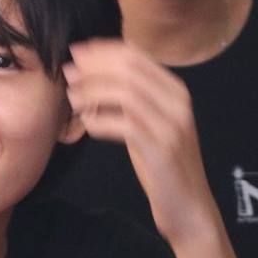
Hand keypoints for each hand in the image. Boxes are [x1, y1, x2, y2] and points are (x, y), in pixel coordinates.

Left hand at [64, 39, 216, 246]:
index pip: (136, 55)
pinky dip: (100, 120)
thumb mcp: (151, 124)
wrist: (189, 207)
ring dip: (92, 91)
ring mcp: (172, 125)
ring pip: (126, 92)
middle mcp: (178, 102)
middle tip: (68, 72)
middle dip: (94, 66)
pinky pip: (125, 125)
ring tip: (72, 98)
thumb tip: (94, 75)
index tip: (77, 52)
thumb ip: (133, 100)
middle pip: (129, 68)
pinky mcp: (161, 149)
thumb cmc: (163, 166)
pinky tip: (87, 124)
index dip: (103, 50)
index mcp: (176, 91)